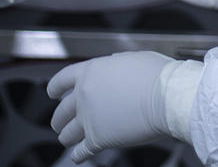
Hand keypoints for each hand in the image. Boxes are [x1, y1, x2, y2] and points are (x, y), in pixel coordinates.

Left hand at [48, 51, 176, 162]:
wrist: (166, 97)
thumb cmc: (156, 76)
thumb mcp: (131, 59)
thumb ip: (115, 66)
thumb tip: (112, 67)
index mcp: (91, 72)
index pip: (62, 80)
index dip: (54, 87)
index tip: (51, 93)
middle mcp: (84, 95)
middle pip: (62, 110)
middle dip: (58, 118)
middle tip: (58, 122)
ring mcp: (89, 118)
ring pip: (68, 132)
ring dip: (65, 137)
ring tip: (66, 139)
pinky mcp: (98, 138)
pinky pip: (82, 150)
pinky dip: (78, 155)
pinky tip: (78, 156)